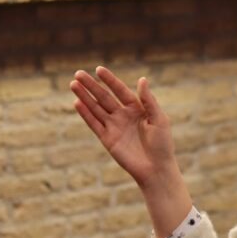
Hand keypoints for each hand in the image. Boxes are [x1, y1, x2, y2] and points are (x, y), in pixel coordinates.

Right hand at [70, 66, 176, 188]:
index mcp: (137, 108)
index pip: (120, 90)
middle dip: (91, 85)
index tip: (98, 69)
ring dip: (84, 97)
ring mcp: (114, 127)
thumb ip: (148, 100)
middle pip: (104, 97)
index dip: (109, 80)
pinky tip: (77, 103)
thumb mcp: (159, 119)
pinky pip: (94, 124)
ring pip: (96, 108)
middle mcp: (123, 115)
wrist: (156, 168)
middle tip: (78, 73)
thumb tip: (142, 79)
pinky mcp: (107, 139)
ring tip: (73, 84)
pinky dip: (86, 114)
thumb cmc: (162, 144)